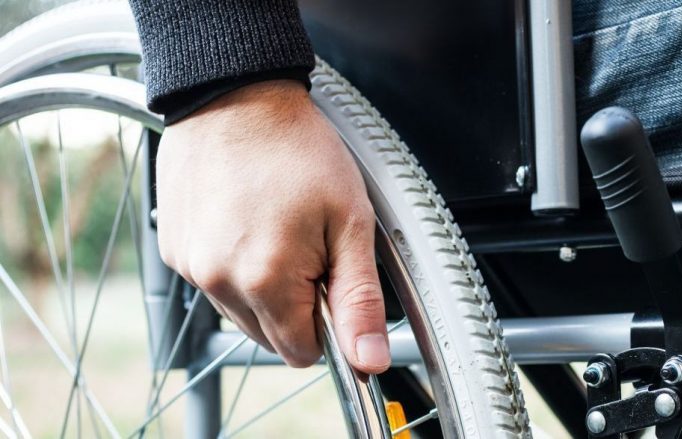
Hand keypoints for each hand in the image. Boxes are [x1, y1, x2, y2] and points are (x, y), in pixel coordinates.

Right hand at [155, 80, 388, 372]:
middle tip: (309, 246)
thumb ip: (358, 300)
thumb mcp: (349, 223)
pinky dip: (236, 266)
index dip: (327, 325)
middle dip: (297, 305)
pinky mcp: (175, 250)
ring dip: (265, 287)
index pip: (301, 352)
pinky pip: (215, 284)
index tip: (332, 283)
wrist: (237, 96)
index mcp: (266, 280)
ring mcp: (192, 266)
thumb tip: (370, 362)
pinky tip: (248, 222)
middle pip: (270, 337)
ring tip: (278, 228)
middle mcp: (219, 281)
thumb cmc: (299, 150)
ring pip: (241, 312)